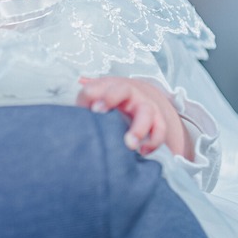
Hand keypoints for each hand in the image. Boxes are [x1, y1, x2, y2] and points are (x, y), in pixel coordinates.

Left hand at [76, 76, 193, 160]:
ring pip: (147, 111)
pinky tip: (142, 152)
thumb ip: (85, 103)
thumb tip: (77, 116)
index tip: (93, 109)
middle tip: (99, 114)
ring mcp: (144, 105)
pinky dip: (154, 142)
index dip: (94, 94)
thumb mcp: (95, 98)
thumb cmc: (109, 101)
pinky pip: (160, 129)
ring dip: (139, 129)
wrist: (138, 97)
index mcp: (110, 85)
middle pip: (123, 90)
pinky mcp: (157, 119)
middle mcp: (128, 92)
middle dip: (112, 99)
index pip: (99, 84)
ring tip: (130, 146)